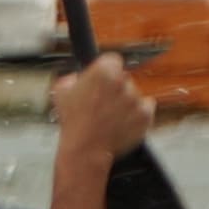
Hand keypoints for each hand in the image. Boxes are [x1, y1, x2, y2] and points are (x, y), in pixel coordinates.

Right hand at [48, 53, 151, 167]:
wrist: (86, 148)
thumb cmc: (73, 122)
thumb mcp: (62, 91)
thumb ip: (73, 78)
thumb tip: (79, 77)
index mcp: (103, 70)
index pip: (113, 60)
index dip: (107, 70)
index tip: (104, 78)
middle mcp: (123, 82)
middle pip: (123, 77)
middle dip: (116, 87)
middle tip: (104, 101)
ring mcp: (136, 99)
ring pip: (134, 94)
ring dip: (125, 102)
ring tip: (111, 116)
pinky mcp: (146, 115)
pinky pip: (146, 108)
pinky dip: (138, 113)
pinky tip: (123, 120)